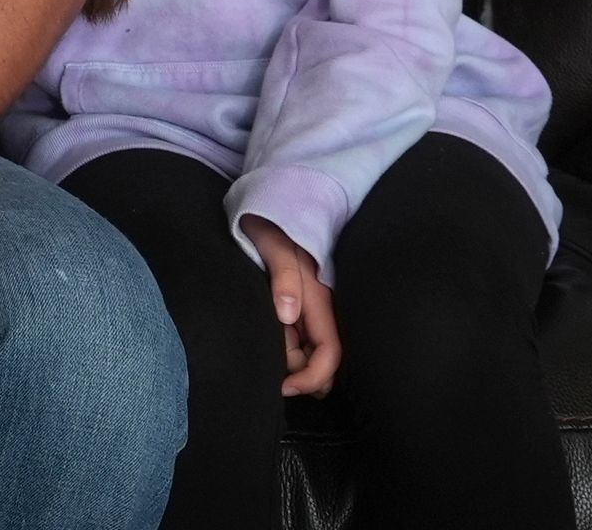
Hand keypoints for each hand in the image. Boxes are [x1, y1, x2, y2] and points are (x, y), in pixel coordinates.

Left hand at [241, 214, 340, 397]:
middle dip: (298, 371)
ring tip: (262, 340)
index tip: (284, 387)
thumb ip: (283, 277)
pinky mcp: (297, 304)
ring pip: (308, 351)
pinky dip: (285, 346)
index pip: (329, 352)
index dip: (312, 378)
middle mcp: (319, 307)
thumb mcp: (274, 245)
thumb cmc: (270, 224)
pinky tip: (267, 335)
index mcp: (319, 297)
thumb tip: (288, 313)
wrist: (267, 205)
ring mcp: (309, 307)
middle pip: (320, 359)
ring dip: (289, 358)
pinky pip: (297, 338)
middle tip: (266, 358)